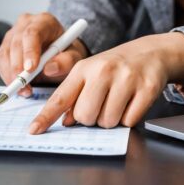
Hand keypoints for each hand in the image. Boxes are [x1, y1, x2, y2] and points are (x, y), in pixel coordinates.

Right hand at [0, 12, 88, 96]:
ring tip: (23, 90)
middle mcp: (26, 24)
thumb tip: (50, 68)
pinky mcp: (6, 45)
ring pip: (5, 53)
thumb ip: (66, 61)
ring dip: (11, 74)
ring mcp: (13, 33)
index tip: (30, 70)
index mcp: (44, 21)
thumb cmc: (66, 52)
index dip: (29, 52)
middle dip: (18, 67)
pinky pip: (2, 62)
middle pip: (16, 43)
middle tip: (24, 85)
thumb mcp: (74, 57)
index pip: (32, 33)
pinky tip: (18, 86)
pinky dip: (7, 76)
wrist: (59, 53)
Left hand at [28, 32, 183, 132]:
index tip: (34, 130)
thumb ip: (74, 96)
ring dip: (110, 120)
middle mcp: (103, 71)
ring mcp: (126, 79)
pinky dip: (128, 118)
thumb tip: (66, 121)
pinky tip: (130, 103)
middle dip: (91, 119)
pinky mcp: (146, 88)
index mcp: (83, 68)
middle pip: (85, 116)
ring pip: (108, 121)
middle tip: (100, 106)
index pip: (60, 98)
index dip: (46, 117)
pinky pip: (129, 121)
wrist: (149, 53)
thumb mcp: (90, 74)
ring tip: (116, 102)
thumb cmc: (114, 67)